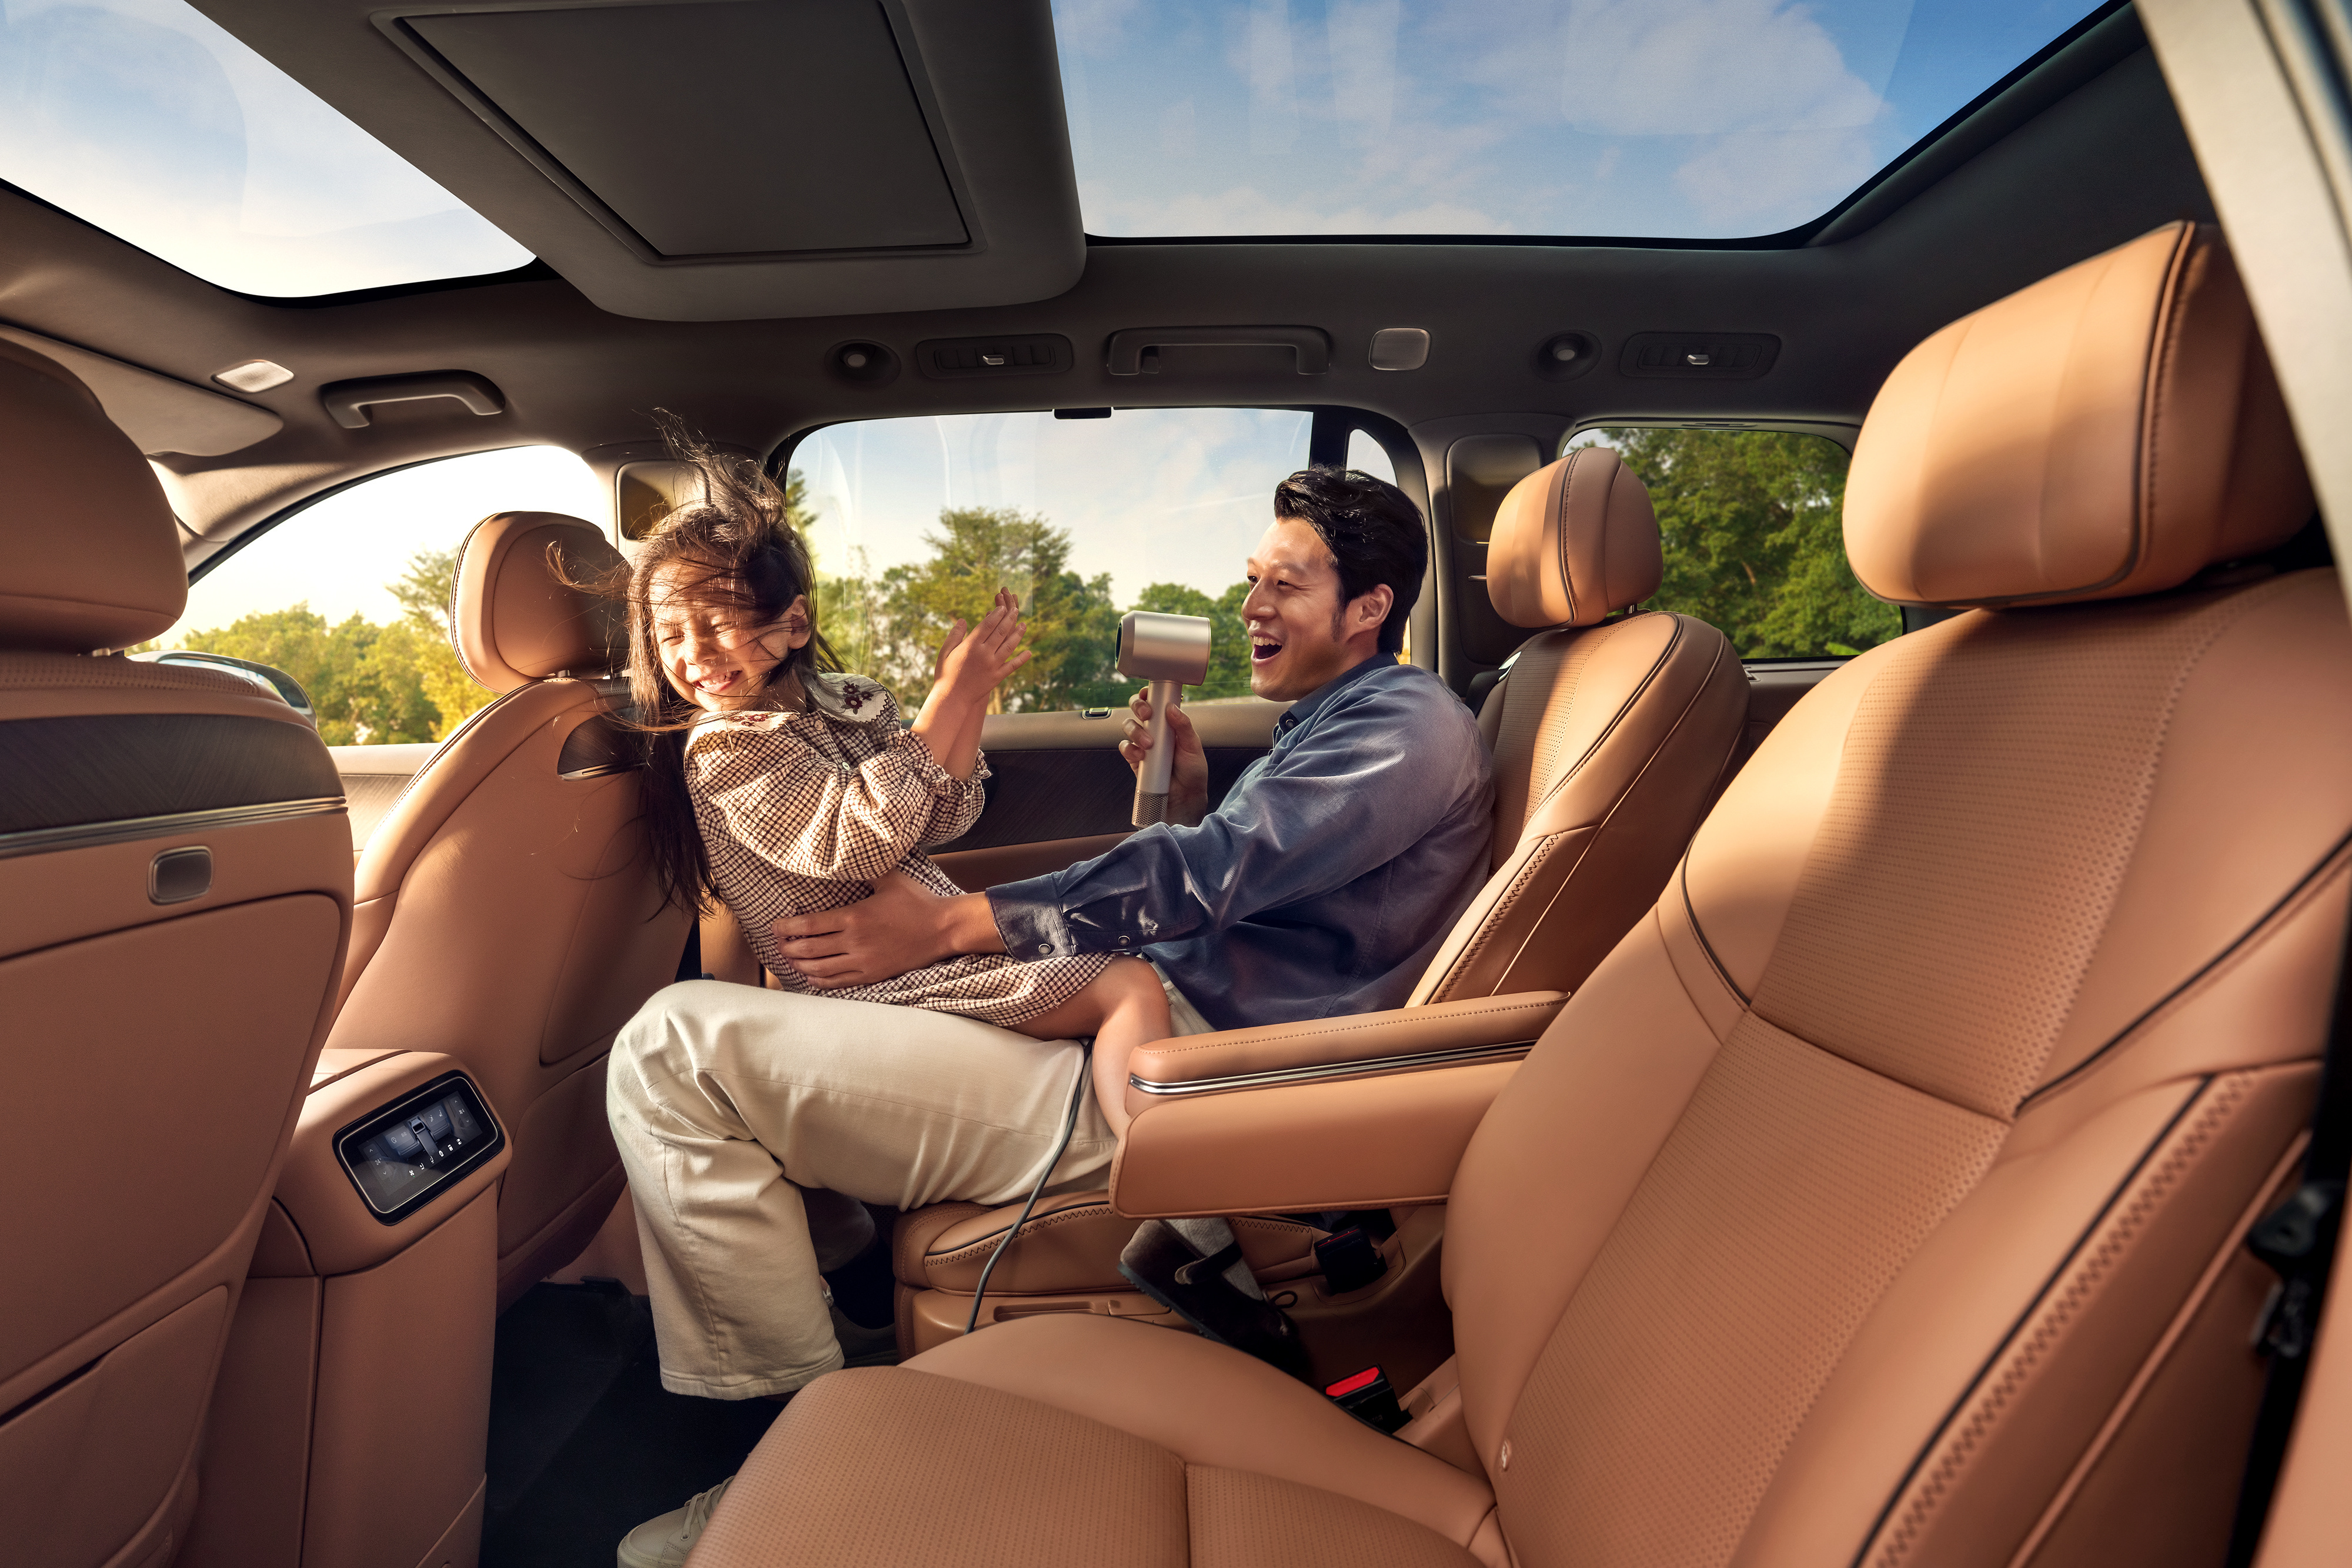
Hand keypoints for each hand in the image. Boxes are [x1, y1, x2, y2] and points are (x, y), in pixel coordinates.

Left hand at [771, 871, 1002, 985]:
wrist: (943, 928)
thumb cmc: (918, 902)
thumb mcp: (890, 878)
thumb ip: (865, 869)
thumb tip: (848, 856)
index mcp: (855, 917)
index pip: (809, 925)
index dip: (787, 927)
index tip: (775, 926)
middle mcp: (855, 942)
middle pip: (809, 949)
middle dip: (788, 947)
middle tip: (778, 944)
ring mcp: (863, 962)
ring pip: (820, 969)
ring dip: (800, 964)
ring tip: (790, 959)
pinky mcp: (873, 974)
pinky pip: (838, 982)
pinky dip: (819, 981)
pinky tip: (811, 976)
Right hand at [930, 588, 1031, 708]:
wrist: (952, 698)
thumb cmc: (945, 674)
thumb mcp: (945, 652)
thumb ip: (955, 635)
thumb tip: (963, 620)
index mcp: (970, 646)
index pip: (987, 625)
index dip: (996, 614)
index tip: (1002, 607)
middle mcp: (984, 654)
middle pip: (1001, 632)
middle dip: (1009, 619)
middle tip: (1016, 610)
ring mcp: (992, 666)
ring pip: (1009, 646)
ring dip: (1018, 634)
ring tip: (1024, 625)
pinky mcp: (997, 677)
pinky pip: (1012, 666)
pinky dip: (1022, 659)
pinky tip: (1029, 652)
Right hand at [1119, 683, 1208, 823]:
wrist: (1185, 798)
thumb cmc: (1192, 772)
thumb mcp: (1193, 747)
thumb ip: (1183, 726)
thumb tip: (1171, 707)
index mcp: (1169, 723)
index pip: (1156, 702)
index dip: (1149, 694)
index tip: (1148, 693)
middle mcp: (1154, 730)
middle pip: (1138, 708)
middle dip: (1138, 706)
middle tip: (1147, 714)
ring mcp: (1143, 743)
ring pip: (1129, 725)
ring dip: (1135, 730)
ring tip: (1148, 744)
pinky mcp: (1135, 759)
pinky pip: (1125, 747)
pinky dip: (1129, 748)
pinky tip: (1139, 754)